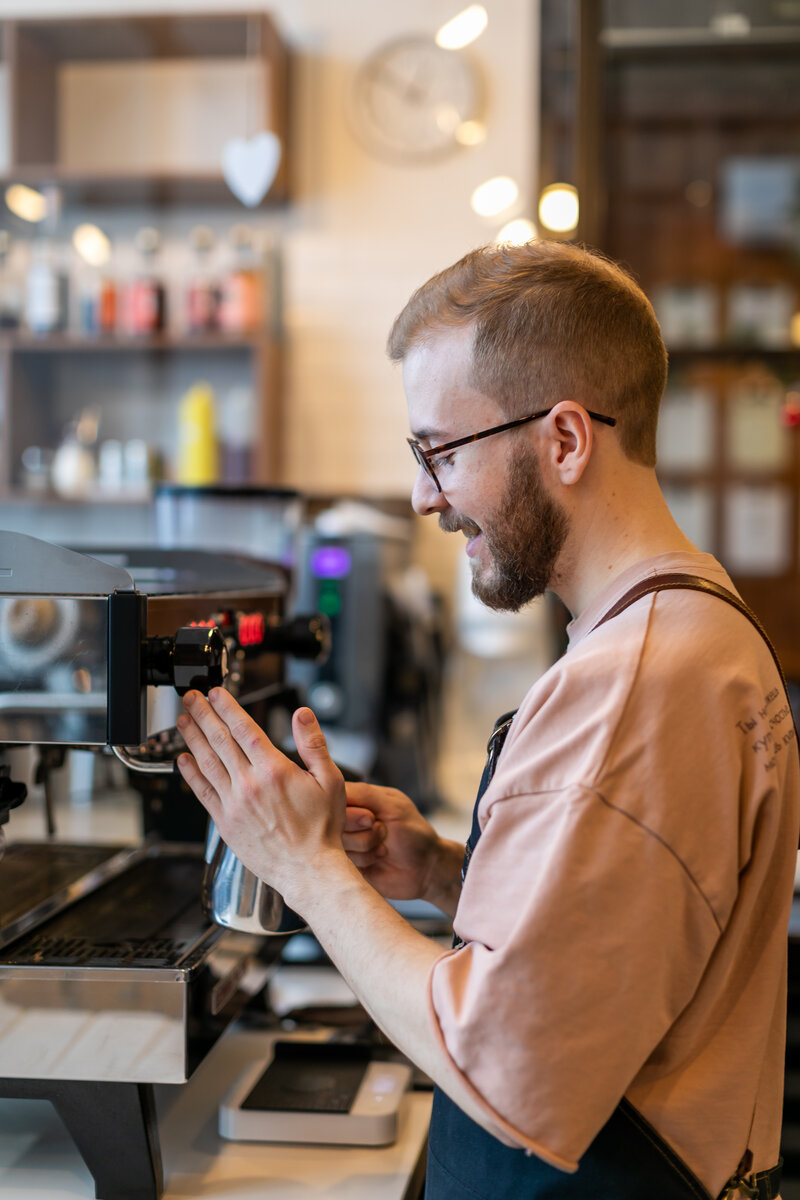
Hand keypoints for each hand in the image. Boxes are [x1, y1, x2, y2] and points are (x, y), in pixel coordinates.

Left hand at [176, 690, 345, 902]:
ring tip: (183, 720)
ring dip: (192, 738)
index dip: (227, 707)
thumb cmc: (322, 829)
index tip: (216, 693)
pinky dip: (190, 774)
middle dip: (203, 715)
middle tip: (192, 698)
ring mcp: (234, 804)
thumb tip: (303, 714)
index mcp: (274, 770)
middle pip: (220, 740)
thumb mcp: (330, 780)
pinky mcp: (225, 823)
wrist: (308, 870)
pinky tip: (183, 760)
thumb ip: (314, 744)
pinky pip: (202, 792)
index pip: (244, 729)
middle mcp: (250, 784)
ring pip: (207, 762)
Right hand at [343, 782, 450, 903]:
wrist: (426, 867)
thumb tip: (336, 787)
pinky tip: (379, 857)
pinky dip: (365, 860)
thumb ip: (364, 793)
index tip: (371, 818)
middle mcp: (346, 820)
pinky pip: (343, 861)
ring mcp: (345, 842)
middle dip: (363, 830)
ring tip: (384, 844)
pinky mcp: (347, 863)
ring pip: (337, 843)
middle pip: (331, 823)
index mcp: (356, 800)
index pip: (332, 799)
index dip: (350, 812)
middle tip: (383, 830)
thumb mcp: (393, 805)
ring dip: (366, 846)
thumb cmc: (414, 831)